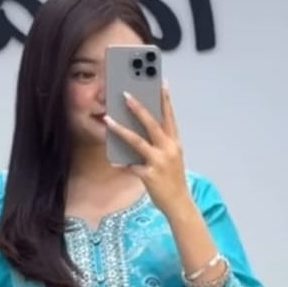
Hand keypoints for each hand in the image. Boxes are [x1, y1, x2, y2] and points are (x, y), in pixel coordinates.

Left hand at [104, 84, 192, 218]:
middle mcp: (168, 149)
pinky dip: (121, 162)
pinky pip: (130, 166)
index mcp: (175, 143)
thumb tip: (140, 132)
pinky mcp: (149, 175)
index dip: (165, 99)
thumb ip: (160, 144)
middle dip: (138, 108)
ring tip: (108, 119)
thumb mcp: (171, 159)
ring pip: (137, 141)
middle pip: (152, 124)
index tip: (161, 83)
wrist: (179, 203)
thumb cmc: (173, 180)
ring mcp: (159, 162)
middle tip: (126, 94)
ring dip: (121, 129)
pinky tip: (113, 159)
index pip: (170, 117)